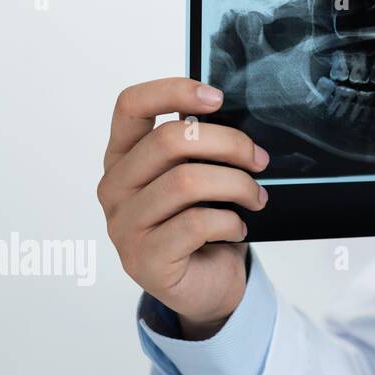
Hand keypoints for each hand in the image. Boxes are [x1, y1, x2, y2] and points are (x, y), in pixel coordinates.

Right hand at [97, 77, 269, 339]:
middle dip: (229, 144)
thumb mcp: (199, 175)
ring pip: (186, 182)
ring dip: (237, 185)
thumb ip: (199, 148)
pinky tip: (238, 227)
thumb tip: (233, 114)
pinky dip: (230, 221)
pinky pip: (196, 224)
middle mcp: (115, 187)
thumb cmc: (203, 221)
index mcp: (124, 157)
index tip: (217, 97)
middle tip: (259, 160)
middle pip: (169, 140)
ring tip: (256, 197)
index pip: (131, 106)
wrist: (207, 283)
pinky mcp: (145, 259)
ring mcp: (124, 225)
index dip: (174, 91)